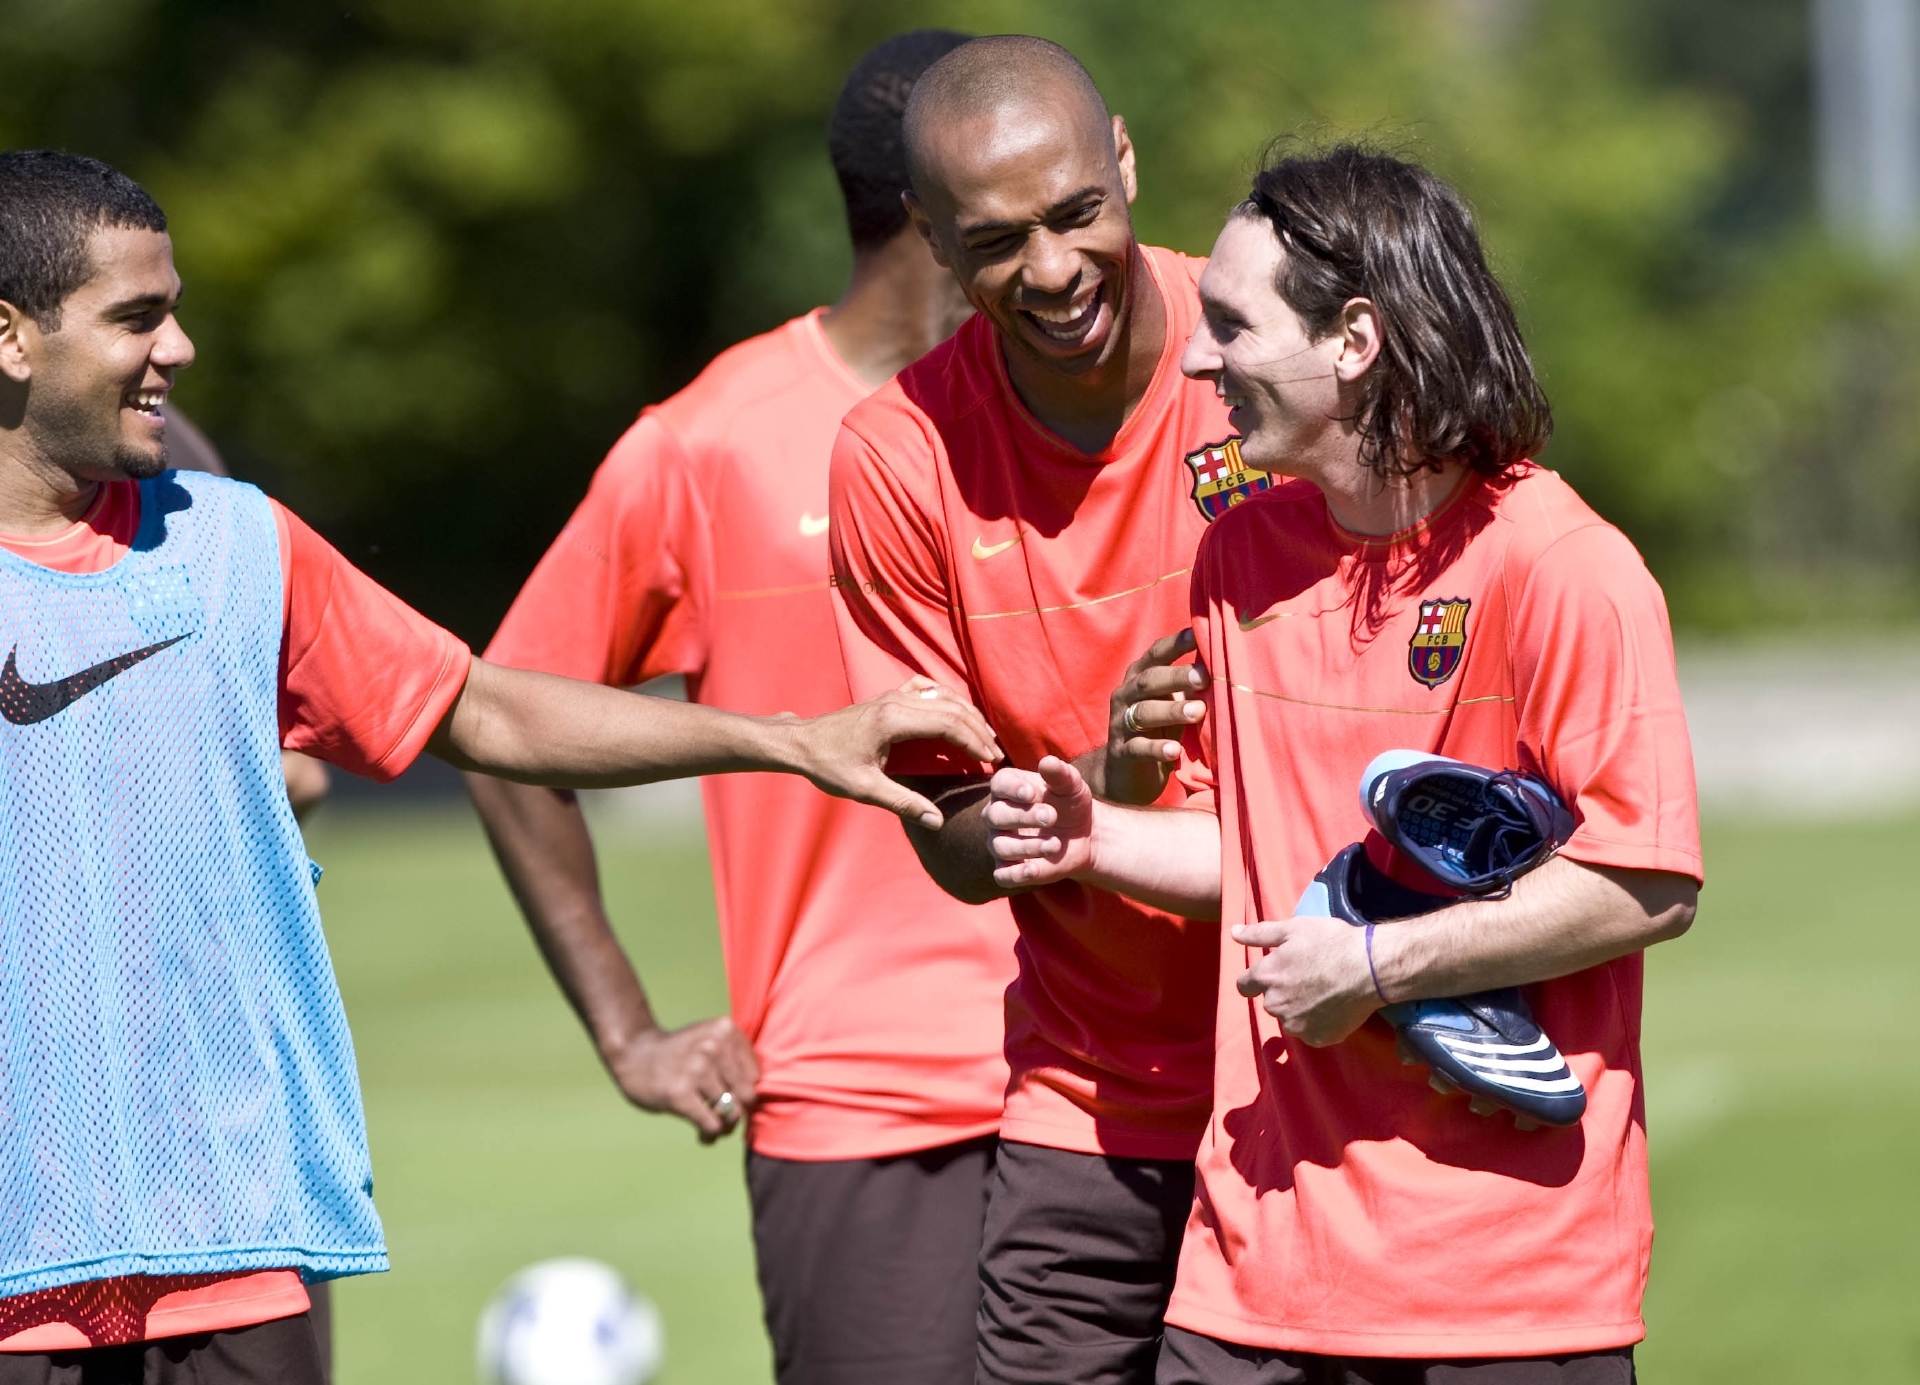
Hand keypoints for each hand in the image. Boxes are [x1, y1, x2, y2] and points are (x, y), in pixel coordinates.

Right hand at [603, 1015, 760, 1143]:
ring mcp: (696, 1069)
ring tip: (712, 1127)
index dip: (743, 1092)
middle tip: (724, 1119)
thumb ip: (736, 1062)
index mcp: (726, 1030)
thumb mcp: (710, 1041)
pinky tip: (703, 1137)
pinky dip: (710, 1136)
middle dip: (738, 1112)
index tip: (729, 1099)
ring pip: (731, 1113)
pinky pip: (712, 1125)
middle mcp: (714, 1046)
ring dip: (723, 1127)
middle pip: (747, 1096)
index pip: (755, 1075)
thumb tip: (758, 1103)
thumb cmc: (679, 1054)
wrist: (632, 1054)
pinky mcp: (679, 1093)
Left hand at [792, 679, 1002, 828]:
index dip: (973, 741)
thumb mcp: (865, 789)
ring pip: (943, 696)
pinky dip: (948, 699)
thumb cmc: (829, 766)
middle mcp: (896, 701)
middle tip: (996, 754)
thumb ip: (904, 804)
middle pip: (951, 708)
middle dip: (978, 730)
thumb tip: (937, 821)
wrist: (802, 743)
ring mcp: (893, 695)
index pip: (947, 724)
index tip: (991, 761)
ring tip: (986, 737)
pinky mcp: (889, 696)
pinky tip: (958, 711)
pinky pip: (928, 689)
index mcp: (893, 721)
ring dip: (968, 714)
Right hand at [984, 755, 1093, 889]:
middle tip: (1052, 817)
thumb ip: (1060, 774)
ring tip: (1056, 844)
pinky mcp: (1008, 868)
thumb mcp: (1071, 786)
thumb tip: (1047, 762)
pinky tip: (1035, 869)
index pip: (999, 785)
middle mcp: (997, 815)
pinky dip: (1016, 874)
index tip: (1032, 794)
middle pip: (995, 816)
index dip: (1012, 789)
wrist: (1085, 835)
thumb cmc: (1071, 803)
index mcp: (1008, 789)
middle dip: (1023, 817)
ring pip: (1001, 846)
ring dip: (1028, 846)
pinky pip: (1002, 875)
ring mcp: (1000, 842)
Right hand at [1103, 628, 1206, 804]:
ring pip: (1143, 712)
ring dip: (1171, 710)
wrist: (1126, 775)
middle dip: (1176, 676)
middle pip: (1149, 680)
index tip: (1199, 634)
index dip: (1176, 644)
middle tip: (1204, 676)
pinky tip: (1174, 750)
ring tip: (1197, 711)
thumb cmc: (1158, 730)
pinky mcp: (1122, 753)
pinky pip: (1138, 748)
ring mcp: (1120, 724)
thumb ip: (1191, 686)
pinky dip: (1156, 748)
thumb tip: (1228, 665)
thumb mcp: (1173, 703)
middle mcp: (1126, 695)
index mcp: (1140, 677)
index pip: (1156, 654)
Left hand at [1232, 914, 1378, 1045]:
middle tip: (1308, 978)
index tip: (1271, 975)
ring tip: (1323, 992)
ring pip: (1291, 1019)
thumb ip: (1259, 933)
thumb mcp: (1293, 929)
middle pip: (1271, 1002)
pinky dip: (1319, 1023)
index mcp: (1266, 977)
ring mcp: (1296, 1025)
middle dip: (1283, 992)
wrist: (1369, 968)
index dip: (1255, 980)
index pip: (1244, 986)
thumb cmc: (1331, 943)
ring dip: (1300, 1009)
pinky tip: (1334, 1007)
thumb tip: (1233, 932)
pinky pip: (1312, 1032)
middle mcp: (1275, 1005)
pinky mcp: (1318, 1038)